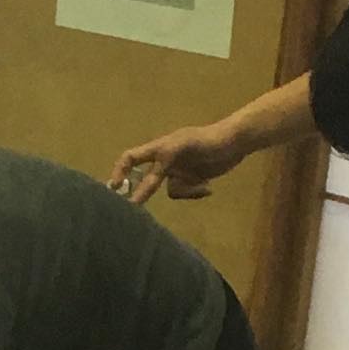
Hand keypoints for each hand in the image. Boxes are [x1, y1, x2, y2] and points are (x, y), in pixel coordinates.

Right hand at [112, 122, 246, 206]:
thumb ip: (164, 158)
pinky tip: (208, 187)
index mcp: (158, 149)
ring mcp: (177, 172)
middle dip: (140, 193)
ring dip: (184, 191)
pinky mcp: (190, 180)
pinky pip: (183, 193)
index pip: (131, 158)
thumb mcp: (182, 145)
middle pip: (145, 180)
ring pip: (168, 190)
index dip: (119, 171)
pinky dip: (194, 192)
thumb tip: (147, 175)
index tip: (114, 189)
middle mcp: (164, 162)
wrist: (234, 143)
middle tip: (131, 210)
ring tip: (203, 186)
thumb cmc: (206, 140)